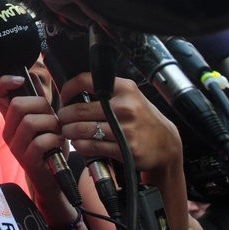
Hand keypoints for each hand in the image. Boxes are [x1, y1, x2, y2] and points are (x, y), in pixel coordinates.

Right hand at [0, 75, 79, 223]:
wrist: (53, 179)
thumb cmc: (49, 147)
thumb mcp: (44, 120)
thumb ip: (38, 100)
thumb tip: (32, 74)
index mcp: (11, 119)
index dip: (5, 82)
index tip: (20, 80)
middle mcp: (8, 131)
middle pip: (17, 105)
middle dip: (41, 106)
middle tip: (52, 117)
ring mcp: (15, 146)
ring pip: (31, 122)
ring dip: (51, 124)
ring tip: (57, 133)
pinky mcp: (26, 160)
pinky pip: (41, 141)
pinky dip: (55, 140)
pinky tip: (58, 145)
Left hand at [59, 73, 189, 229]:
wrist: (166, 143)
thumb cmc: (143, 117)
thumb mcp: (130, 96)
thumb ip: (107, 91)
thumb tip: (75, 91)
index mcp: (124, 89)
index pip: (86, 81)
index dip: (69, 88)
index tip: (64, 96)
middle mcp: (124, 106)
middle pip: (79, 110)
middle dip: (65, 116)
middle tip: (62, 119)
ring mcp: (124, 129)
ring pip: (82, 129)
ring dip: (69, 131)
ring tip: (68, 131)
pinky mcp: (124, 148)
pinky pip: (91, 146)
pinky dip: (80, 145)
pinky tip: (80, 143)